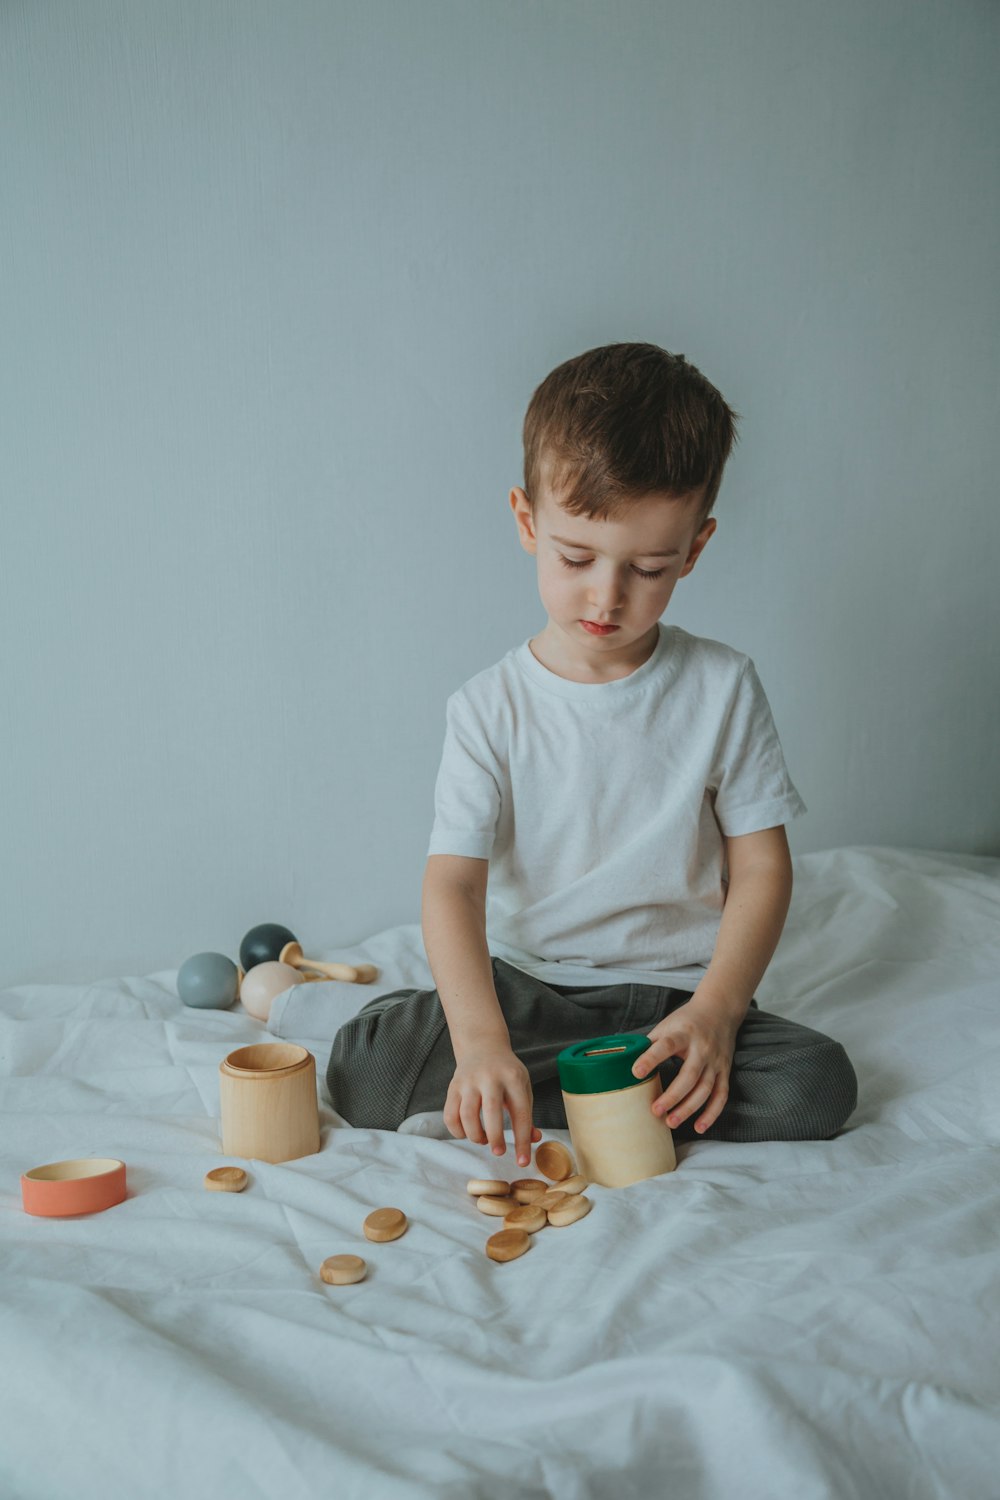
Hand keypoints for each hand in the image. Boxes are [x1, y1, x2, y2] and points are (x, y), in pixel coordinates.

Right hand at [444, 1045, 542, 1166]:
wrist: (483, 1046)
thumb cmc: (506, 1072)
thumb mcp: (522, 1086)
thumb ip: (527, 1114)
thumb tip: (534, 1140)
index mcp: (513, 1078)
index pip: (520, 1113)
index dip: (522, 1140)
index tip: (523, 1161)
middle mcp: (490, 1077)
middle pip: (491, 1112)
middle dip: (496, 1137)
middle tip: (499, 1152)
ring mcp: (469, 1081)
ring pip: (467, 1115)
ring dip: (475, 1135)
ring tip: (483, 1139)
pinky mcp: (453, 1087)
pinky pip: (450, 1115)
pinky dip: (457, 1131)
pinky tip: (467, 1133)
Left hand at [631, 995, 739, 1134]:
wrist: (720, 1010)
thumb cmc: (687, 1020)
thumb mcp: (667, 1024)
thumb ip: (651, 1043)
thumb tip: (626, 1061)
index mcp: (683, 1033)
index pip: (666, 1046)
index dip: (651, 1058)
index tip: (636, 1072)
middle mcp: (702, 1048)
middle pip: (689, 1075)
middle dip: (673, 1095)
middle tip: (656, 1111)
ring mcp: (716, 1061)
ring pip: (705, 1089)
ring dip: (688, 1108)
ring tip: (670, 1122)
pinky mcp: (724, 1071)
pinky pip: (720, 1096)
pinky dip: (711, 1114)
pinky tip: (699, 1126)